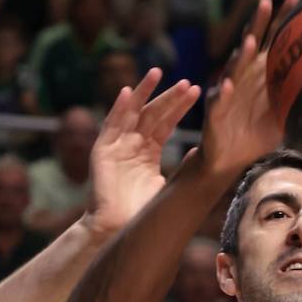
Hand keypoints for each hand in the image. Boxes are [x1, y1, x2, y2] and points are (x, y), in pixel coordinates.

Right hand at [85, 69, 199, 235]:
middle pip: (153, 114)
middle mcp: (132, 145)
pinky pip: (110, 125)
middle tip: (187, 82)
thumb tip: (200, 151)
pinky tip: (127, 91)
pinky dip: (118, 108)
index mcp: (148, 153)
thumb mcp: (167, 185)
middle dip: (169, 98)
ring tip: (157, 72)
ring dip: (144, 92)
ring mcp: (116, 146)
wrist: (119, 229)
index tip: (197, 91)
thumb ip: (181, 167)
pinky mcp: (101, 151)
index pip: (166, 124)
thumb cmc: (143, 213)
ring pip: (132, 113)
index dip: (180, 108)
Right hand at [199, 0, 297, 179]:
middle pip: (251, 42)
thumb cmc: (259, 133)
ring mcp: (227, 90)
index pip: (273, 38)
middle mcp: (243, 75)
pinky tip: (226, 84)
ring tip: (250, 41)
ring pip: (234, 67)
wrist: (232, 160)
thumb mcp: (286, 110)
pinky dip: (221, 91)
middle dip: (258, 22)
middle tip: (267, 1)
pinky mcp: (215, 111)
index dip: (283, 17)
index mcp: (261, 71)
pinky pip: (218, 99)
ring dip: (242, 54)